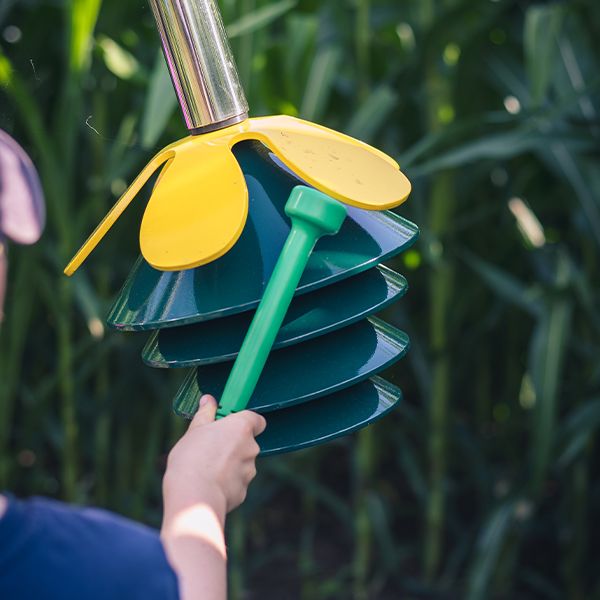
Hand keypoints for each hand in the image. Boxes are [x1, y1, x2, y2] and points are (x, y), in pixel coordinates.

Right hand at [163, 394, 265, 517]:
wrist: (194, 496)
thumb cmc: (192, 459)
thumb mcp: (194, 430)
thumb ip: (205, 414)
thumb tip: (209, 400)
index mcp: (241, 427)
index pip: (256, 419)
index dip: (244, 420)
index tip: (228, 422)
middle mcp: (251, 448)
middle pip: (246, 442)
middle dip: (232, 444)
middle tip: (210, 446)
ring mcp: (249, 471)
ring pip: (241, 463)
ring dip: (229, 464)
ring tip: (205, 468)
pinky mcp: (243, 491)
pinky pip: (235, 482)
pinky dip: (225, 483)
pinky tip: (208, 484)